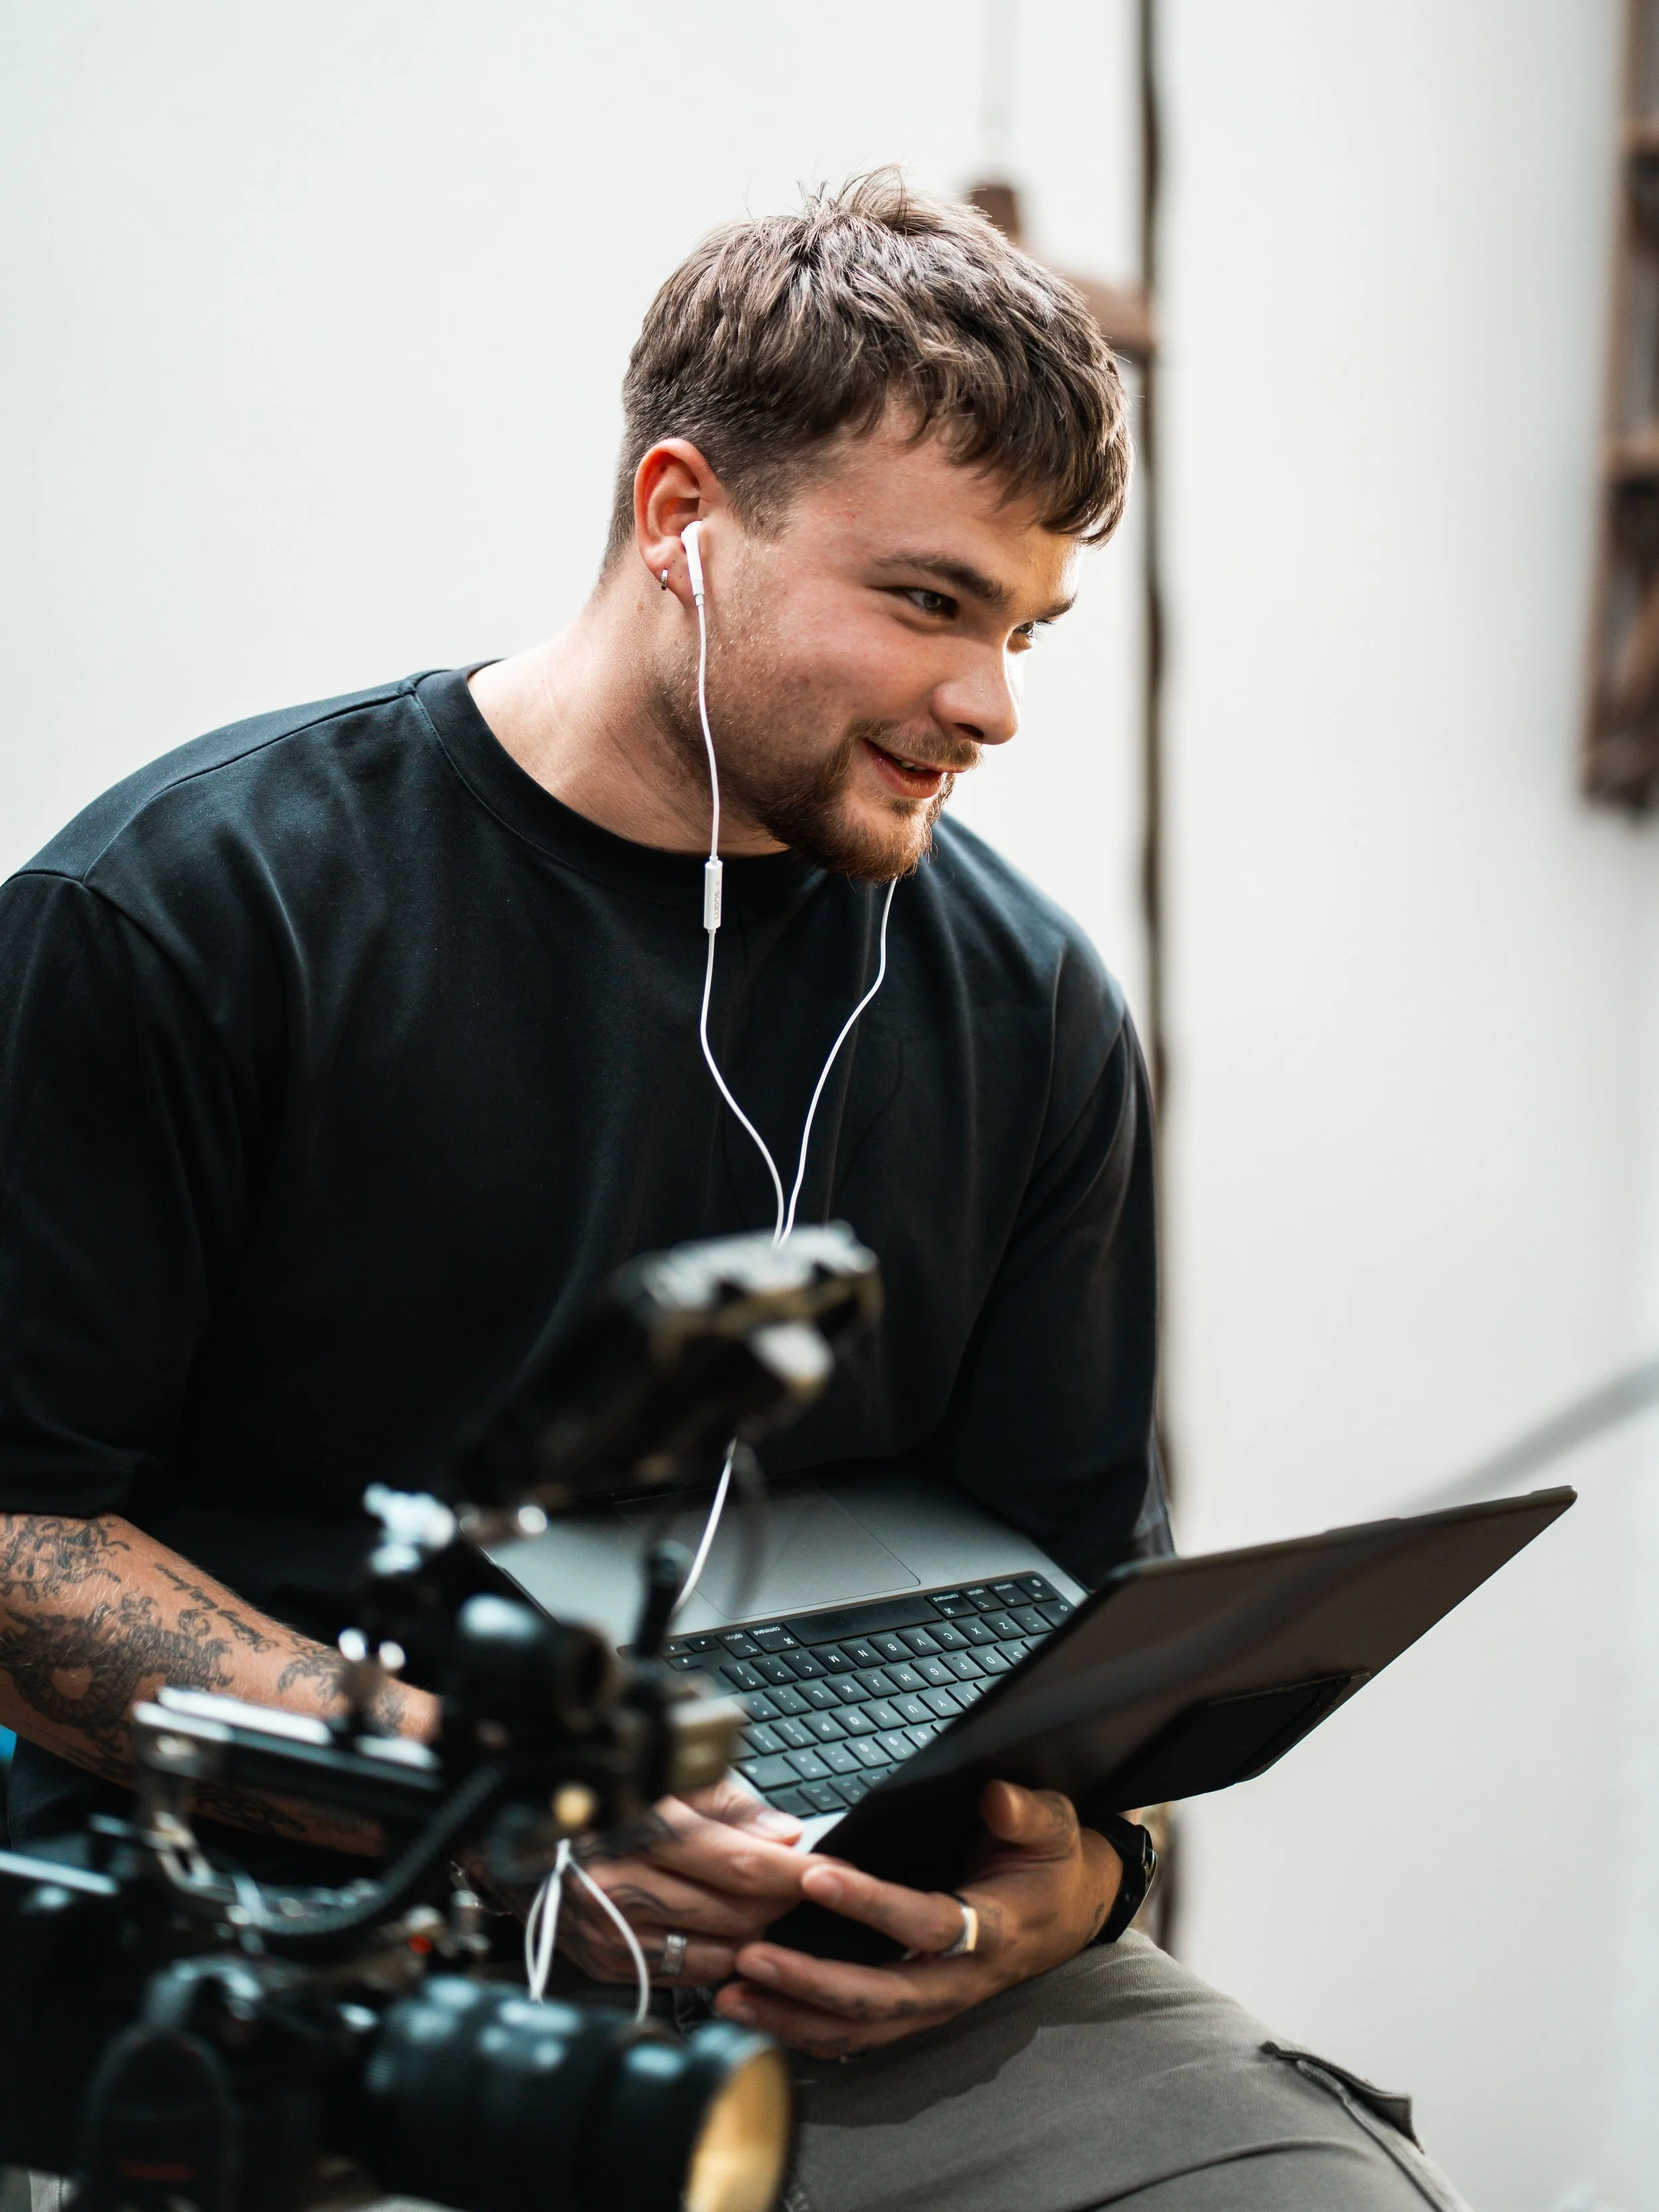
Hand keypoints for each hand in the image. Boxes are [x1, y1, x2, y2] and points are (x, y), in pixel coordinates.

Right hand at [556, 1781, 808, 1985]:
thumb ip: (735, 1808)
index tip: (831, 1875)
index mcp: (644, 1830)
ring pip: (717, 1953)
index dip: (796, 1874)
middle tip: (797, 1888)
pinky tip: (720, 1934)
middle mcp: (625, 1885)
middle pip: (736, 1915)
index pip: (742, 1864)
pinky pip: (683, 1975)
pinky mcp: (607, 1964)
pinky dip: (713, 1958)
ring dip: (751, 1937)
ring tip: (759, 1909)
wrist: (521, 1842)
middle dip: (779, 1904)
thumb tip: (787, 1835)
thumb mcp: (671, 1781)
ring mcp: (613, 1932)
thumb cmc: (605, 1801)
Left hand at [711, 1780, 1120, 2058]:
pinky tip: (761, 2019)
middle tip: (749, 1957)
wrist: (1068, 1913)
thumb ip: (1025, 1812)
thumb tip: (994, 1795)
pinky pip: (860, 2036)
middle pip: (880, 1997)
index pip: (924, 1924)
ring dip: (794, 2017)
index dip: (870, 1904)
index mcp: (993, 1931)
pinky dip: (808, 2033)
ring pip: (861, 2028)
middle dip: (809, 1982)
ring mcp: (937, 2006)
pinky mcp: (918, 2013)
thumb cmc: (1051, 1864)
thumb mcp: (1053, 1826)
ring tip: (732, 1996)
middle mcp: (960, 1981)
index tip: (814, 1877)